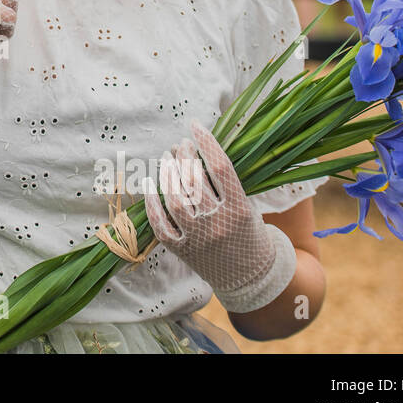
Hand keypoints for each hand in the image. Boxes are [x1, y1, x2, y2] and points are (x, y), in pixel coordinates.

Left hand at [143, 120, 296, 313]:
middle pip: (195, 181)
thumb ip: (225, 183)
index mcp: (241, 210)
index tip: (195, 125)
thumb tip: (197, 147)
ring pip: (176, 200)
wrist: (252, 277)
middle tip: (181, 143)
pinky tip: (150, 185)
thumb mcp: (247, 205)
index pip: (222, 168)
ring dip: (168, 174)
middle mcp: (219, 224)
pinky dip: (152, 204)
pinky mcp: (183, 252)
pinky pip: (161, 225)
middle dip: (184, 156)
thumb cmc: (249, 233)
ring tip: (167, 157)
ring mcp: (199, 239)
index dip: (206, 142)